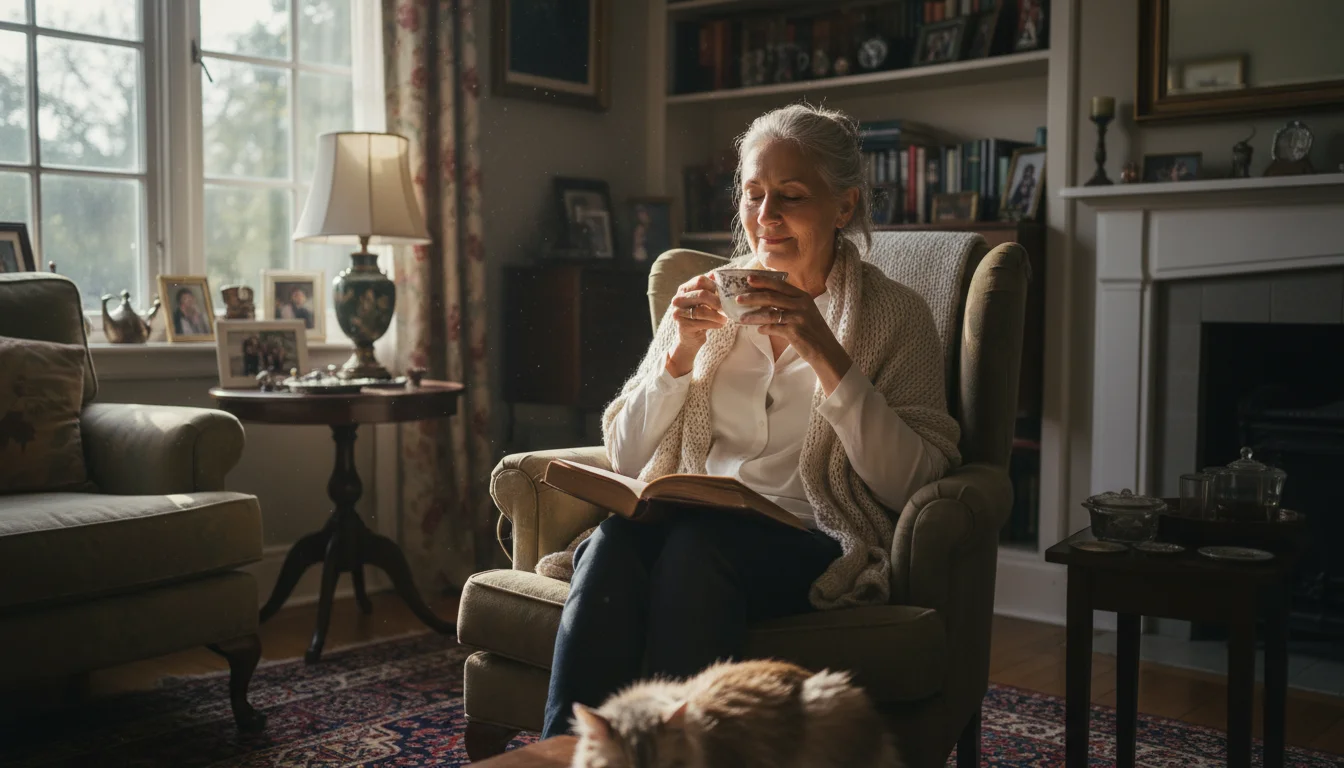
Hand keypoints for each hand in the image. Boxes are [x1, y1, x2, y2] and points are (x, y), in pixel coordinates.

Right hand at [665, 274, 726, 376]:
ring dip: (718, 315)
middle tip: (727, 307)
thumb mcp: (705, 300)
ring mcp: (678, 312)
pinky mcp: (683, 326)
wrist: (691, 337)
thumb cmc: (701, 316)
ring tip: (725, 318)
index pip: (700, 280)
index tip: (725, 294)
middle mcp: (678, 299)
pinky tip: (720, 325)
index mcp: (684, 288)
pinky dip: (715, 324)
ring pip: (702, 311)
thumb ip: (711, 288)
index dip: (715, 286)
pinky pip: (703, 323)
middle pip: (702, 294)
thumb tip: (719, 274)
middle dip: (718, 301)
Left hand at [735, 276, 852, 393]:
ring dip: (753, 316)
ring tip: (741, 318)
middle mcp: (801, 304)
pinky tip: (759, 330)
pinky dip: (764, 329)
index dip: (763, 281)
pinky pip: (774, 328)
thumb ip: (788, 303)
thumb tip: (763, 300)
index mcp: (803, 296)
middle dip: (752, 297)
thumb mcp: (804, 312)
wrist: (825, 350)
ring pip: (769, 313)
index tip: (748, 279)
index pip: (780, 285)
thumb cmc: (811, 330)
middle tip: (738, 298)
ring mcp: (798, 318)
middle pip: (771, 297)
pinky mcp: (795, 332)